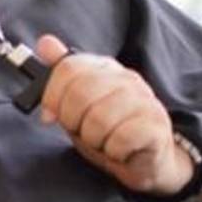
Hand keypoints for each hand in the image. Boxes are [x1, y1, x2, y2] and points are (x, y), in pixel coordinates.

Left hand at [36, 34, 193, 196]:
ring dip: (93, 140)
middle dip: (72, 121)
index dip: (52, 96)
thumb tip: (45, 42)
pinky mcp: (156, 126)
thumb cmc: (108, 129)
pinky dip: (113, 152)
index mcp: (104, 68)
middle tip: (82, 131)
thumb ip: (61, 75)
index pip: (68, 68)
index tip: (49, 116)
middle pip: (79, 94)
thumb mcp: (76, 103)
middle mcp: (126, 79)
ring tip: (103, 141)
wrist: (146, 159)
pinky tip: (119, 150)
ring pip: (98, 120)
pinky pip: (120, 140)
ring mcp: (145, 100)